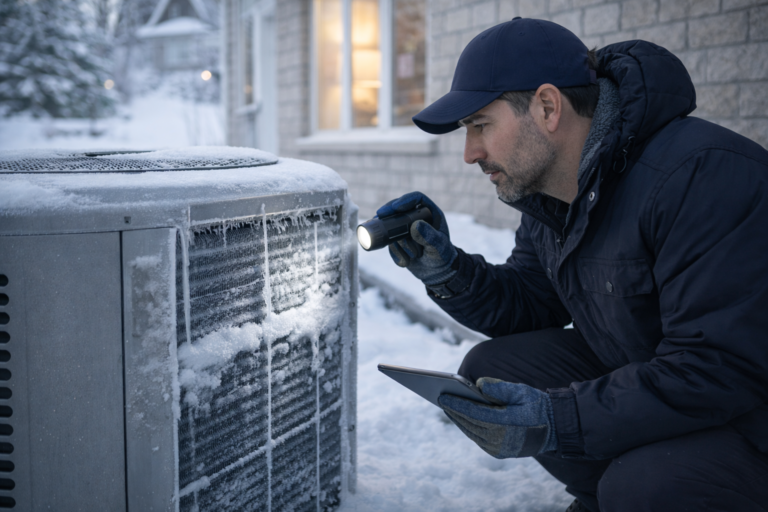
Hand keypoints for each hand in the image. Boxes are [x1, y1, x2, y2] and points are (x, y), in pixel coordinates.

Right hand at [376, 192, 457, 285]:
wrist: (438, 273)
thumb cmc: (443, 256)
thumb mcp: (438, 246)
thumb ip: (429, 236)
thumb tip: (415, 225)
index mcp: (430, 213)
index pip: (417, 199)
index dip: (405, 200)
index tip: (396, 207)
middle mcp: (417, 218)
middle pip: (398, 208)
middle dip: (388, 213)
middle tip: (379, 216)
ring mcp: (405, 229)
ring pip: (391, 227)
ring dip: (397, 242)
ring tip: (414, 255)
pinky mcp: (398, 241)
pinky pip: (389, 243)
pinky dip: (395, 253)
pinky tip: (405, 262)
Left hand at [438, 378, 557, 458]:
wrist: (556, 429)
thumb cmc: (538, 406)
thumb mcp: (521, 391)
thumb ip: (499, 387)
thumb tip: (477, 384)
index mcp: (504, 424)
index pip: (473, 413)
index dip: (456, 404)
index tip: (442, 396)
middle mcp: (499, 440)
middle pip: (469, 423)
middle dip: (453, 411)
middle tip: (440, 398)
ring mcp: (498, 449)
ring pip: (471, 432)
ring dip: (459, 420)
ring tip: (448, 407)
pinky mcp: (499, 453)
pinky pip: (478, 438)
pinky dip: (468, 427)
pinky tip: (461, 418)